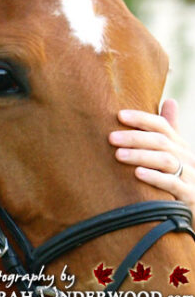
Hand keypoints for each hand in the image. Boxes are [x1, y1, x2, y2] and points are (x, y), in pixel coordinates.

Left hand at [109, 99, 194, 214]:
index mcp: (179, 145)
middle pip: (160, 141)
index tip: (118, 115)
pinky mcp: (189, 196)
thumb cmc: (180, 177)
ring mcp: (190, 176)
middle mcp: (186, 157)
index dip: (141, 118)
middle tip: (111, 138)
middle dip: (134, 137)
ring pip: (165, 160)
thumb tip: (169, 100)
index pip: (161, 125)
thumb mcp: (175, 153)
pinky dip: (154, 178)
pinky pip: (172, 184)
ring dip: (140, 156)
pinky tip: (137, 174)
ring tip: (118, 155)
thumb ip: (168, 130)